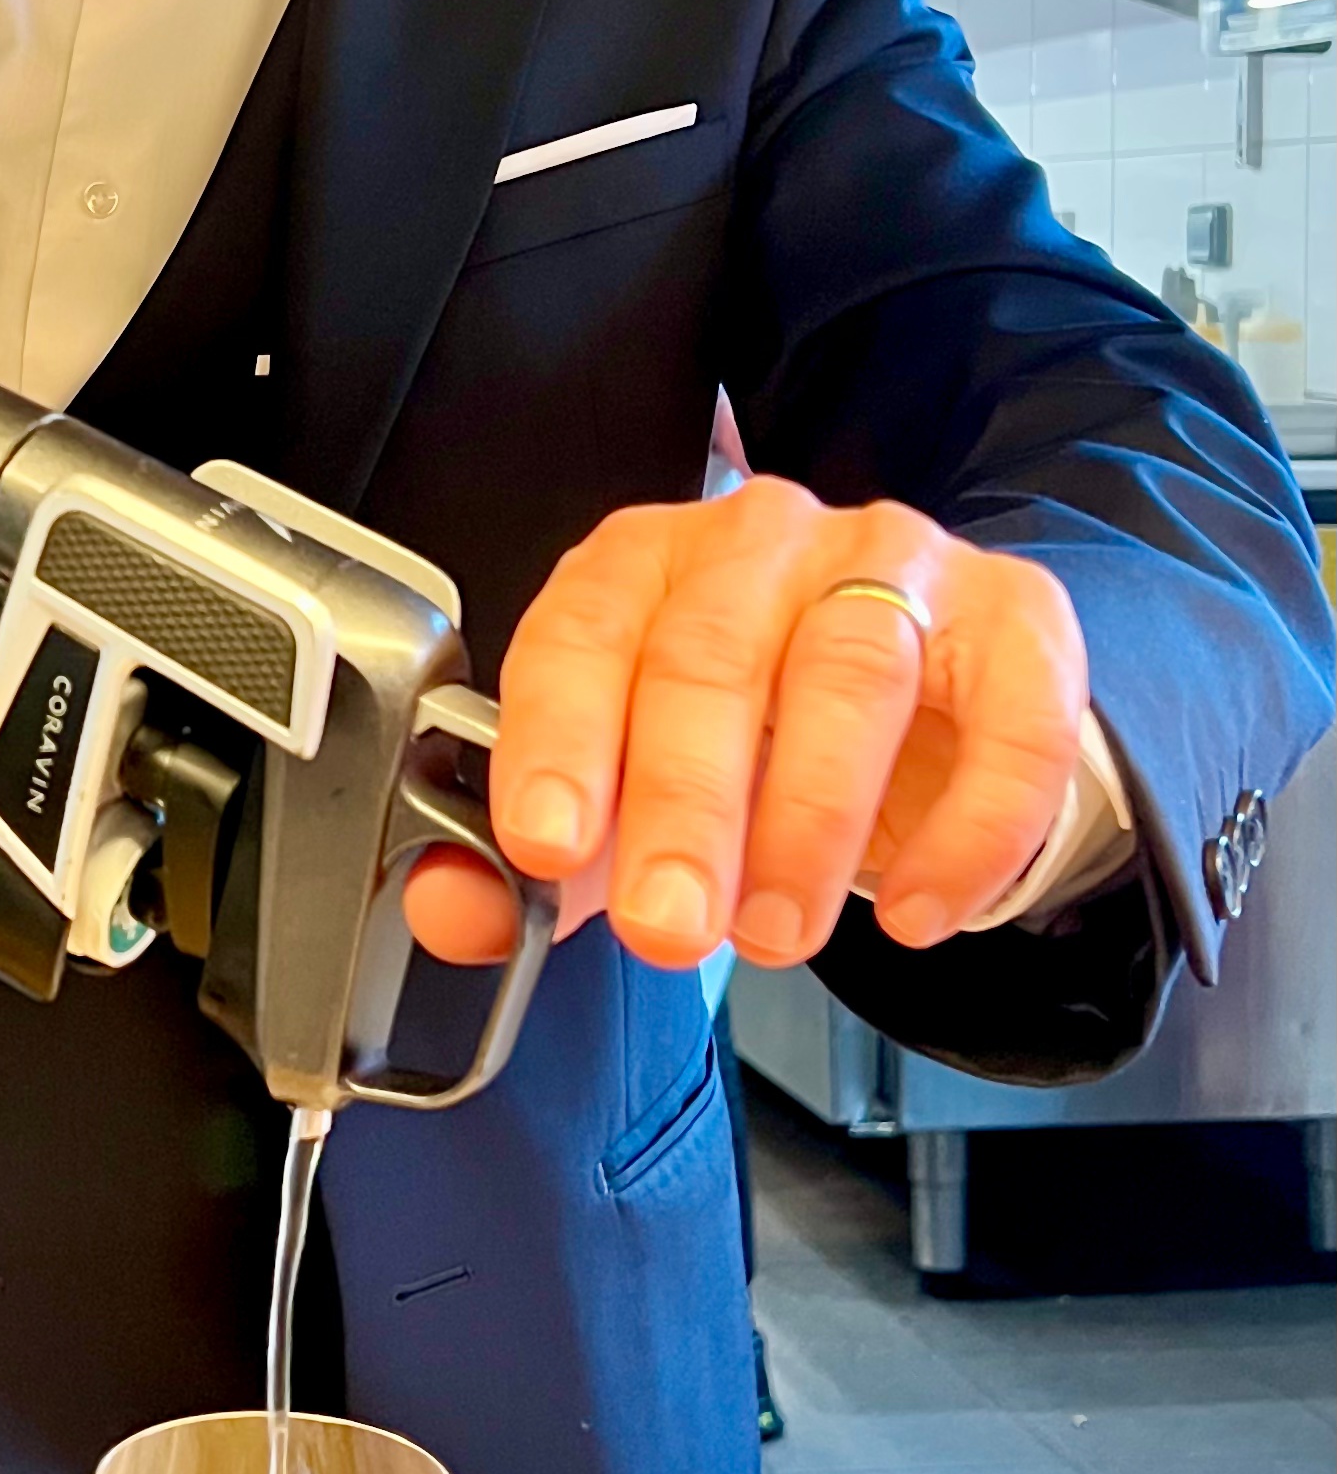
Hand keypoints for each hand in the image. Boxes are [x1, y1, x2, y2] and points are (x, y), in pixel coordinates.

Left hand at [403, 476, 1086, 973]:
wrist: (925, 703)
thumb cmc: (753, 736)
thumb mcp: (629, 793)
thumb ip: (536, 858)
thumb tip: (454, 910)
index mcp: (646, 563)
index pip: (584, 627)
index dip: (558, 739)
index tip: (548, 848)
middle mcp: (765, 542)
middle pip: (711, 656)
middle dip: (683, 808)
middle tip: (669, 928)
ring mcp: (900, 566)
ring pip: (852, 672)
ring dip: (809, 822)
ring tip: (776, 931)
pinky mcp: (1018, 620)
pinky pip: (1009, 720)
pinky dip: (967, 832)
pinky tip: (921, 912)